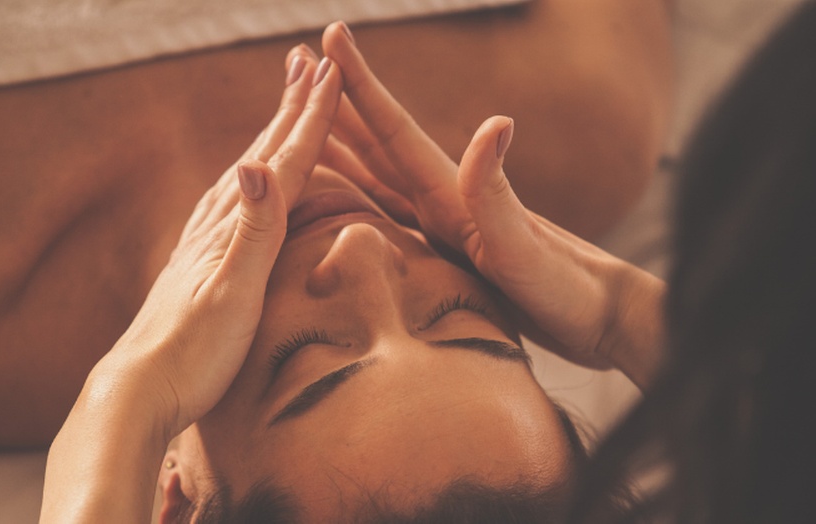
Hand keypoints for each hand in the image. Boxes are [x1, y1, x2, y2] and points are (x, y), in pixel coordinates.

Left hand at [42, 47, 343, 522]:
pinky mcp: (199, 264)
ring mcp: (205, 243)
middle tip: (310, 62)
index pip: (282, 162)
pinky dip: (248, 179)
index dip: (309, 118)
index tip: (331, 72)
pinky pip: (230, 205)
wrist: (139, 391)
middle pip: (263, 154)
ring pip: (246, 174)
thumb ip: (251, 233)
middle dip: (291, 108)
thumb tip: (256, 165)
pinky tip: (242, 182)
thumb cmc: (192, 354)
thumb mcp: (231, 295)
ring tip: (285, 108)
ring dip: (270, 136)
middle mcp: (217, 226)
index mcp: (234, 229)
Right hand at [319, 22, 664, 382]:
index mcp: (452, 195)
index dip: (359, 85)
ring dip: (342, 143)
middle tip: (296, 65)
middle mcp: (444, 201)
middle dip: (335, 102)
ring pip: (377, 174)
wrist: (599, 319)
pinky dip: (357, 197)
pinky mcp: (449, 252)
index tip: (328, 37)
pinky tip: (344, 196)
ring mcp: (446, 225)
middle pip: (377, 141)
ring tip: (304, 121)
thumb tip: (494, 121)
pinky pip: (387, 215)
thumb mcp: (524, 247)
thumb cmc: (566, 289)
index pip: (394, 130)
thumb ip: (496, 193)